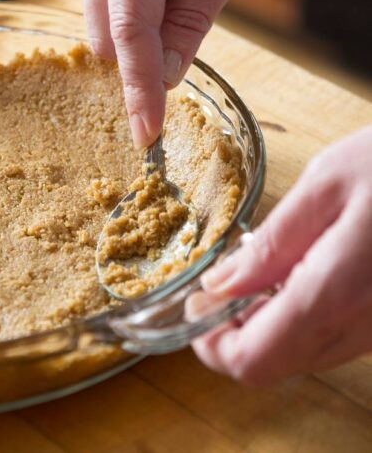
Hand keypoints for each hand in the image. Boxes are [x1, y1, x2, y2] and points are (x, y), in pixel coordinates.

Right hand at [83, 0, 249, 147]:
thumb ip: (190, 17)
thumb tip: (165, 78)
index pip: (128, 27)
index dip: (139, 82)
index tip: (146, 132)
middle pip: (102, 32)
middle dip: (135, 62)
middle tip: (176, 61)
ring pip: (98, 23)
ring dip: (132, 40)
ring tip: (176, 5)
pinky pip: (102, 7)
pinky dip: (128, 21)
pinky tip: (162, 1)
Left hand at [189, 126, 371, 385]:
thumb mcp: (326, 186)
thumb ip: (271, 245)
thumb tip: (219, 285)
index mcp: (335, 292)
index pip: (252, 360)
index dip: (210, 344)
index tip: (197, 306)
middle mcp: (360, 326)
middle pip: (271, 366)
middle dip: (231, 334)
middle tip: (220, 287)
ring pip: (300, 357)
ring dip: (263, 328)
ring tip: (256, 275)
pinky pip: (331, 340)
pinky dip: (297, 320)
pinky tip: (295, 275)